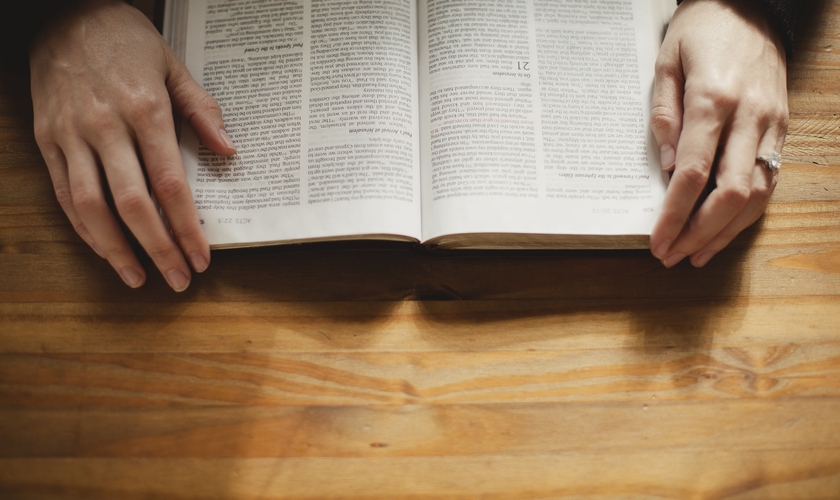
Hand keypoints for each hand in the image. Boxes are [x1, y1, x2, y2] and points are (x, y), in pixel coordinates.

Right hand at [29, 0, 234, 289]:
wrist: (62, 11)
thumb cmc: (124, 39)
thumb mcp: (173, 66)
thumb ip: (202, 111)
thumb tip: (229, 152)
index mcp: (145, 110)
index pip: (170, 185)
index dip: (186, 227)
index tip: (201, 257)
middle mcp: (105, 127)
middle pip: (133, 204)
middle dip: (158, 249)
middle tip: (178, 279)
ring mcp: (71, 135)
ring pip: (91, 206)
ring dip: (116, 249)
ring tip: (138, 278)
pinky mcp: (47, 139)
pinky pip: (63, 193)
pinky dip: (84, 227)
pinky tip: (105, 248)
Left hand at [649, 0, 787, 267]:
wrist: (750, 4)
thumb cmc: (700, 31)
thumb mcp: (665, 64)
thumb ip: (664, 118)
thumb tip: (666, 168)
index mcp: (713, 99)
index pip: (693, 172)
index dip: (675, 214)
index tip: (657, 240)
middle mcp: (749, 117)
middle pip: (729, 193)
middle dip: (697, 232)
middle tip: (670, 255)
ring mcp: (770, 124)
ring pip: (755, 194)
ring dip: (723, 231)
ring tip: (693, 254)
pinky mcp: (781, 128)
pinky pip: (768, 181)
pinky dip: (745, 213)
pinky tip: (722, 230)